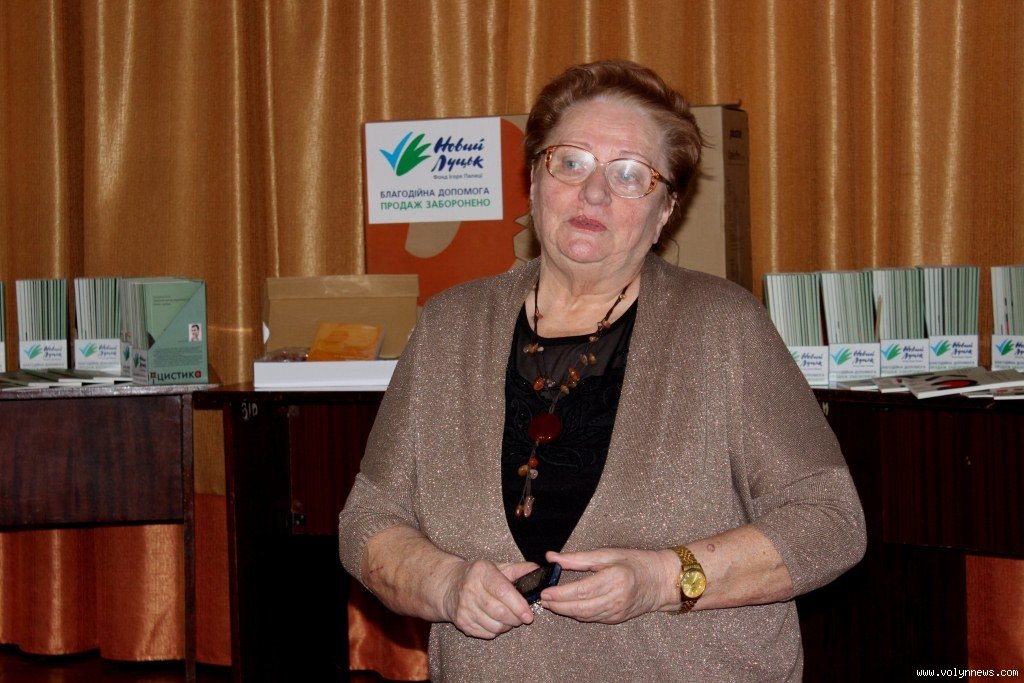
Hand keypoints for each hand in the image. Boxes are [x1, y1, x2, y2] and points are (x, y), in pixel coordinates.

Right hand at [439, 559, 538, 638]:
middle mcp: (470, 589)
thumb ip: (519, 569)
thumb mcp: (497, 567)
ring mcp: (464, 607)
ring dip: (508, 626)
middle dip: (516, 618)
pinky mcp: (461, 622)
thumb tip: (538, 571)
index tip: (529, 614)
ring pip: (494, 625)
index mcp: (481, 572)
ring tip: (510, 618)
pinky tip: (497, 622)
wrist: (449, 586)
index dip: (518, 605)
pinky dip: (497, 631)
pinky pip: (486, 634)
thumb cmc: (479, 576)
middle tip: (523, 617)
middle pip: (499, 612)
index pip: (502, 591)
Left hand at [538, 549, 677, 623]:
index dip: (560, 593)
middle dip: (558, 605)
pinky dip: (578, 614)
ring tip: (550, 603)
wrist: (661, 580)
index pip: (580, 590)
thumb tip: (553, 557)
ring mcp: (617, 611)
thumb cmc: (636, 562)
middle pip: (580, 607)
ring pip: (584, 616)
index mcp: (614, 578)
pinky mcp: (617, 618)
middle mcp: (616, 598)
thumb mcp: (607, 554)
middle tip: (542, 600)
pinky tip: (567, 608)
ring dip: (565, 611)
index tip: (545, 591)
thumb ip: (578, 558)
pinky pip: (592, 618)